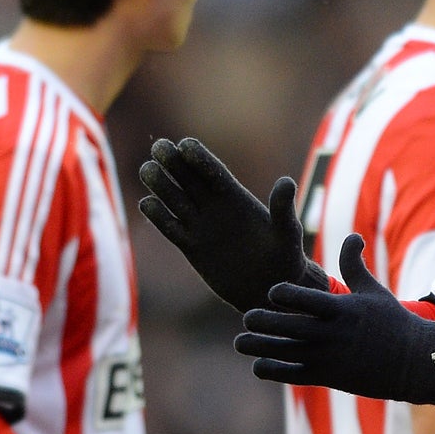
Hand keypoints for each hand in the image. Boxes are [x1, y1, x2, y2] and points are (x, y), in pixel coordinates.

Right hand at [136, 138, 325, 312]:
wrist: (270, 288)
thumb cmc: (284, 257)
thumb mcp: (287, 233)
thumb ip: (282, 208)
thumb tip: (287, 182)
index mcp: (236, 197)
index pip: (213, 171)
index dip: (199, 157)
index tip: (185, 145)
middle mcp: (215, 206)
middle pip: (188, 178)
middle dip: (173, 161)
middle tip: (159, 146)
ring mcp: (200, 225)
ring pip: (174, 198)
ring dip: (160, 183)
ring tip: (148, 169)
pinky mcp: (191, 246)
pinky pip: (169, 227)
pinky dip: (158, 215)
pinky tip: (148, 203)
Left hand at [236, 234, 434, 406]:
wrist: (414, 362)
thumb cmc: (392, 322)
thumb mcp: (374, 291)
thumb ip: (354, 264)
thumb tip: (352, 236)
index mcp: (341, 309)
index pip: (302, 298)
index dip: (282, 293)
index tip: (272, 292)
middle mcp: (332, 333)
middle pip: (287, 326)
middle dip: (262, 321)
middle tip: (247, 317)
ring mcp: (329, 357)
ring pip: (284, 352)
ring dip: (259, 348)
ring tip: (240, 343)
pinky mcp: (328, 377)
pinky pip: (293, 375)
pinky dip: (272, 371)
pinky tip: (259, 365)